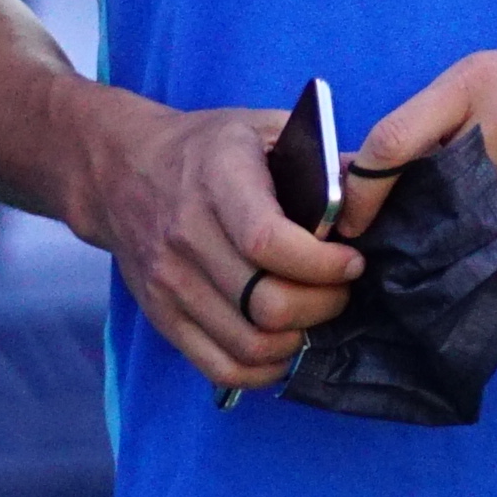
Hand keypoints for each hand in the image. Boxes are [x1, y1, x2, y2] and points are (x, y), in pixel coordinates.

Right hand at [75, 90, 367, 395]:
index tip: (351, 262)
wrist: (120, 170)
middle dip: (321, 305)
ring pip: (248, 343)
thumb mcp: (260, 127)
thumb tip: (377, 189)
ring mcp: (168, 281)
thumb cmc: (204, 149)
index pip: (269, 242)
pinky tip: (280, 345)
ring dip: (296, 339)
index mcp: (217, 179)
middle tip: (338, 290)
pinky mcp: (161, 315)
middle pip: (265, 303)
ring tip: (311, 314)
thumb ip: (320, 156)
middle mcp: (185, 234)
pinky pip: (219, 366)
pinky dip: (261, 369)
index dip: (322, 265)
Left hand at [357, 31, 496, 240]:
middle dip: (420, 229)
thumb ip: (440, 119)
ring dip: (472, 246)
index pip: (393, 140)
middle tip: (404, 255)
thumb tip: (375, 178)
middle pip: (440, 194)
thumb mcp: (492, 76)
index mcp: (471, 79)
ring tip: (464, 255)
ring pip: (486, 225)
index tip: (351, 225)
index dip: (362, 192)